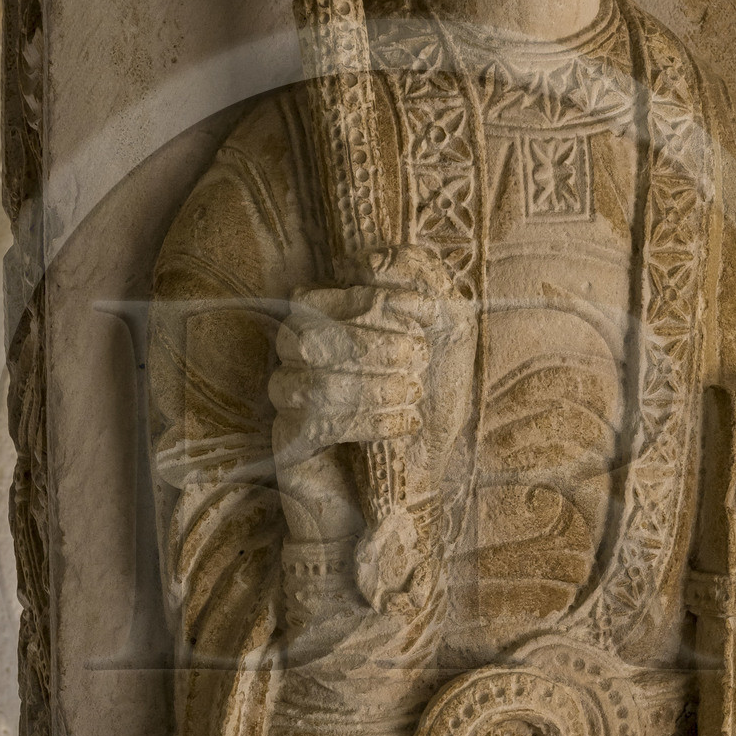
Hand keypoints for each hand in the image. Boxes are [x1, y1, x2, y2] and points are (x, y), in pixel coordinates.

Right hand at [269, 277, 434, 473]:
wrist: (428, 471)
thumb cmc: (435, 392)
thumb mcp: (446, 326)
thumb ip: (420, 280)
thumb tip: (367, 265)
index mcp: (324, 313)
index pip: (324, 293)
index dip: (374, 300)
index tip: (425, 318)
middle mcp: (295, 351)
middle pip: (308, 336)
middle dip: (372, 344)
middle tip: (419, 358)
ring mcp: (288, 397)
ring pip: (312, 383)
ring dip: (373, 386)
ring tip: (414, 392)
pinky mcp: (292, 443)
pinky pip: (316, 426)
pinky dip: (369, 421)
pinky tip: (406, 422)